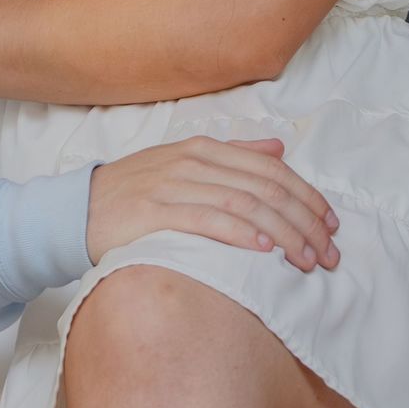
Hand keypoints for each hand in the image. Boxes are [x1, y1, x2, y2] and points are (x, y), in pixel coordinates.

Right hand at [87, 137, 339, 273]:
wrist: (77, 210)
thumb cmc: (135, 192)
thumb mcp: (183, 164)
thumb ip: (233, 155)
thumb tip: (279, 147)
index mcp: (204, 149)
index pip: (271, 169)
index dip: (307, 197)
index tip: (331, 226)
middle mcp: (193, 162)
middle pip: (265, 189)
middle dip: (304, 222)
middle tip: (328, 253)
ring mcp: (173, 185)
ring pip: (244, 205)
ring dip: (282, 234)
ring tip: (305, 259)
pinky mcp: (155, 212)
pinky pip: (207, 220)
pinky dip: (240, 234)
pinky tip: (263, 250)